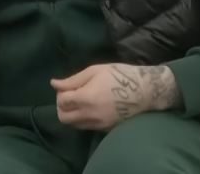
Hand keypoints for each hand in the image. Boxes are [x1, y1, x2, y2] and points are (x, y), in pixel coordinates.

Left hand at [51, 63, 181, 130]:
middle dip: (62, 107)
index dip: (61, 94)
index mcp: (86, 98)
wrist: (146, 91)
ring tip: (81, 102)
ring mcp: (99, 124)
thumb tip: (54, 84)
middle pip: (64, 118)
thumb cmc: (120, 75)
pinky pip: (88, 127)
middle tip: (70, 97)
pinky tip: (91, 108)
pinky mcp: (107, 129)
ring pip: (75, 125)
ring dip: (72, 114)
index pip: (61, 102)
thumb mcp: (94, 71)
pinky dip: (84, 119)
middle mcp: (91, 115)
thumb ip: (72, 80)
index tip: (68, 88)